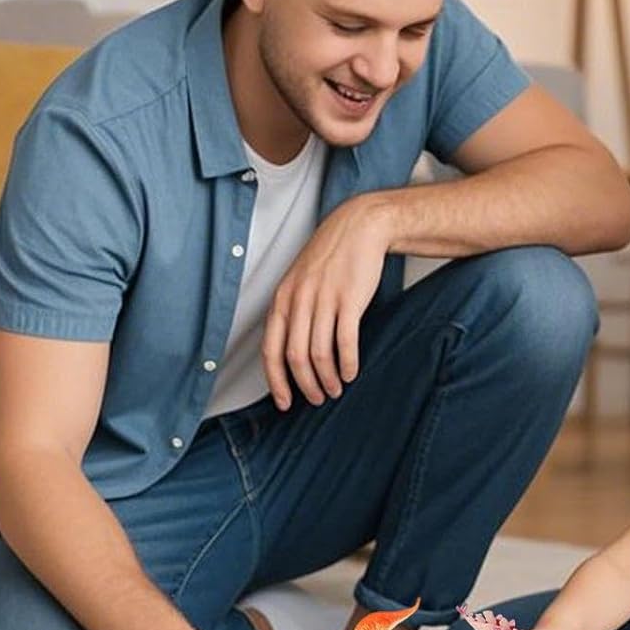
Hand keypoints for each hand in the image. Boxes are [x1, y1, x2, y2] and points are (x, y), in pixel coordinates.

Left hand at [261, 195, 394, 409]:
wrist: (359, 227)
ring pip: (320, 353)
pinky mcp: (349, 299)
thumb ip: (292, 311)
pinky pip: (345, 341)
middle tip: (317, 398)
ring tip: (336, 389)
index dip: (277, 381)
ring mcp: (324, 299)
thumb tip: (291, 351)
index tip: (285, 402)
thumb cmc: (331, 256)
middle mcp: (298, 300)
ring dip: (327, 378)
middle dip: (305, 385)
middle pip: (295, 356)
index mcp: (282, 298)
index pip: (271, 350)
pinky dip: (348, 363)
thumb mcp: (300, 280)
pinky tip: (351, 372)